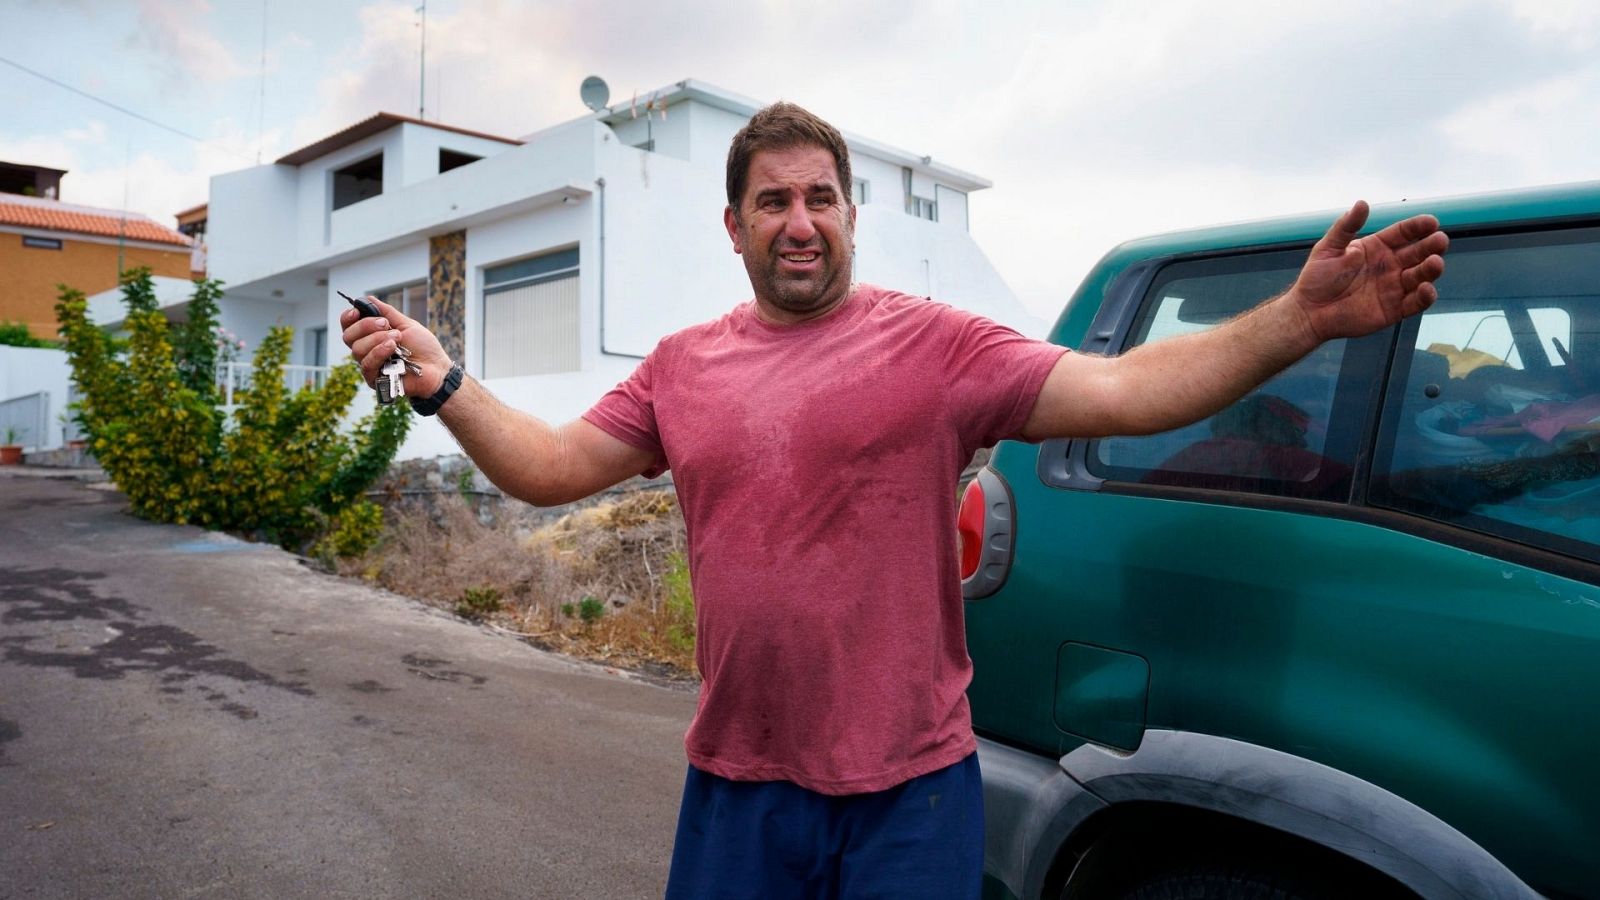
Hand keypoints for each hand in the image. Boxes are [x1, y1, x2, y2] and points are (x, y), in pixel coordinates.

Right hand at [339, 296, 449, 396]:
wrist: (437, 368)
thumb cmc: (424, 348)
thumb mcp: (406, 324)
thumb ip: (387, 312)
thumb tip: (369, 298)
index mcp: (371, 336)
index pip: (348, 327)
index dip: (348, 317)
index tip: (356, 310)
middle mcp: (367, 350)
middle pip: (348, 337)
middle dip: (365, 325)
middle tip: (385, 324)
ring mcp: (370, 365)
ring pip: (357, 349)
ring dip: (377, 339)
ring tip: (397, 338)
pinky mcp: (375, 380)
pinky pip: (367, 364)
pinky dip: (379, 352)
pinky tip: (393, 348)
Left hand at [1288, 201, 1448, 341]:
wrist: (1309, 312)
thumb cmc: (1316, 278)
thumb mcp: (1328, 248)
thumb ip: (1345, 227)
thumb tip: (1362, 203)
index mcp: (1377, 247)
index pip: (1403, 233)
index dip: (1418, 227)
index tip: (1431, 222)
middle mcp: (1390, 265)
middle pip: (1418, 252)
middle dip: (1431, 245)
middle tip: (1440, 240)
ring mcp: (1394, 287)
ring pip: (1421, 275)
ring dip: (1431, 269)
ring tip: (1434, 262)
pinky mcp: (1394, 310)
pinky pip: (1415, 302)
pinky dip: (1425, 296)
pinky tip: (1427, 288)